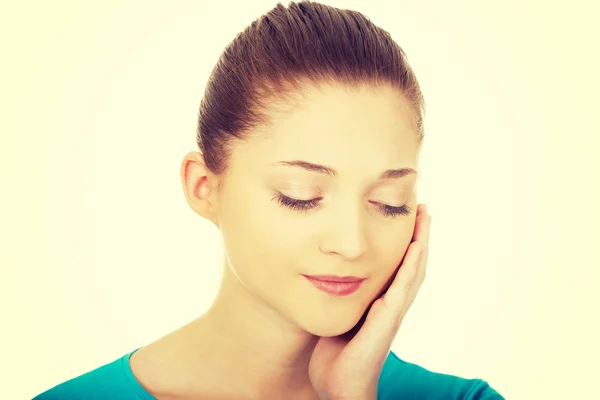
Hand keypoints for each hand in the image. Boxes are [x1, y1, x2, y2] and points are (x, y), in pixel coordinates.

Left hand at [309, 203, 431, 399]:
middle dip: (418, 236)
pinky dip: (409, 268)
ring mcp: (391, 314)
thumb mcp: (338, 316)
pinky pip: (400, 291)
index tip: (408, 215)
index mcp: (379, 302)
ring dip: (420, 245)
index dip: (405, 242)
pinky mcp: (385, 323)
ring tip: (424, 218)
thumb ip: (340, 296)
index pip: (397, 266)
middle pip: (411, 264)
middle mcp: (390, 305)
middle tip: (423, 207)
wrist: (339, 388)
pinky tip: (414, 248)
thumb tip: (327, 273)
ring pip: (412, 273)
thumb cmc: (336, 356)